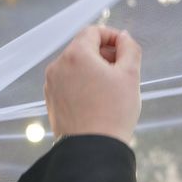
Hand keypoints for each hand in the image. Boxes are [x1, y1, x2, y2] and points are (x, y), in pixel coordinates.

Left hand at [44, 26, 141, 144]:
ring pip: (75, 67)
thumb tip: (123, 37)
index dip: (112, 36)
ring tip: (110, 90)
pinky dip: (82, 85)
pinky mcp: (51, 101)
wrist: (92, 150)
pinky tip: (97, 101)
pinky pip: (68, 83)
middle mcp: (58, 66)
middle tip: (122, 73)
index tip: (125, 50)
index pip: (93, 31)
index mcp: (76, 54)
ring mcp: (51, 84)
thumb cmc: (113, 112)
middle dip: (104, 55)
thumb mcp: (130, 76)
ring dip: (93, 70)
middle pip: (83, 48)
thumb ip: (129, 49)